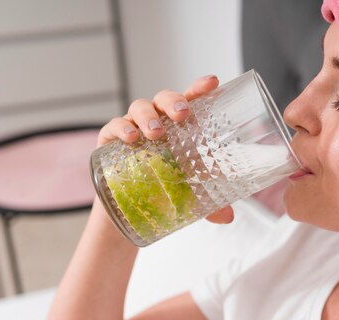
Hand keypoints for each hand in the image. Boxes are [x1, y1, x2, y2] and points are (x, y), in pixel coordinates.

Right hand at [96, 75, 233, 223]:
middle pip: (164, 99)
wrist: (129, 210)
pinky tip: (130, 139)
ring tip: (156, 133)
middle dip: (173, 101)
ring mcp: (132, 127)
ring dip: (148, 117)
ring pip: (139, 108)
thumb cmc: (164, 190)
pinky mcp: (109, 140)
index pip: (191, 101)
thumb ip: (210, 206)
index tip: (213, 82)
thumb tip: (229, 217)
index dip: (200, 88)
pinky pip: (114, 126)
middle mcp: (157, 121)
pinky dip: (122, 129)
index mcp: (179, 127)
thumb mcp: (190, 197)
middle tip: (182, 114)